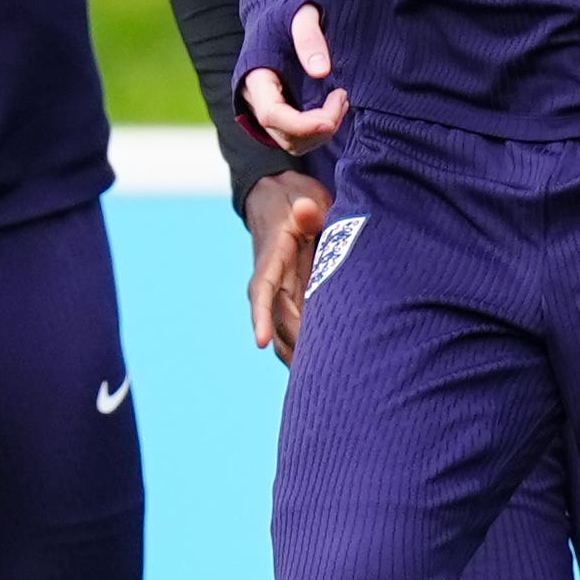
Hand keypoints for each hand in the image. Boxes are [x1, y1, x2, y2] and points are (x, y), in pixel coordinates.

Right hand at [242, 169, 332, 362]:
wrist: (277, 197)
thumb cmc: (294, 198)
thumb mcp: (301, 197)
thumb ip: (307, 208)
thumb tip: (304, 210)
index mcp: (271, 259)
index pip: (262, 291)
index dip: (262, 317)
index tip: (260, 342)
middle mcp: (271, 280)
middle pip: (278, 321)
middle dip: (292, 347)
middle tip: (316, 373)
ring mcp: (281, 290)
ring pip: (284, 331)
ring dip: (296, 354)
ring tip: (319, 382)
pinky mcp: (292, 295)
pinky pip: (294, 327)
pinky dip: (302, 347)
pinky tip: (318, 369)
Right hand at [243, 3, 352, 150]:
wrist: (273, 10)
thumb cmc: (286, 10)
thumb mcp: (301, 14)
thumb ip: (309, 38)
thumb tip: (322, 72)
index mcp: (255, 77)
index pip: (272, 115)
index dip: (304, 124)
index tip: (335, 108)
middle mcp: (254, 100)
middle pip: (284, 135)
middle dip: (319, 128)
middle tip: (343, 98)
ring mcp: (264, 109)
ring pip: (291, 142)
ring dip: (320, 133)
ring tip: (340, 102)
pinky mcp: (279, 113)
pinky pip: (296, 137)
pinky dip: (317, 131)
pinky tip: (333, 108)